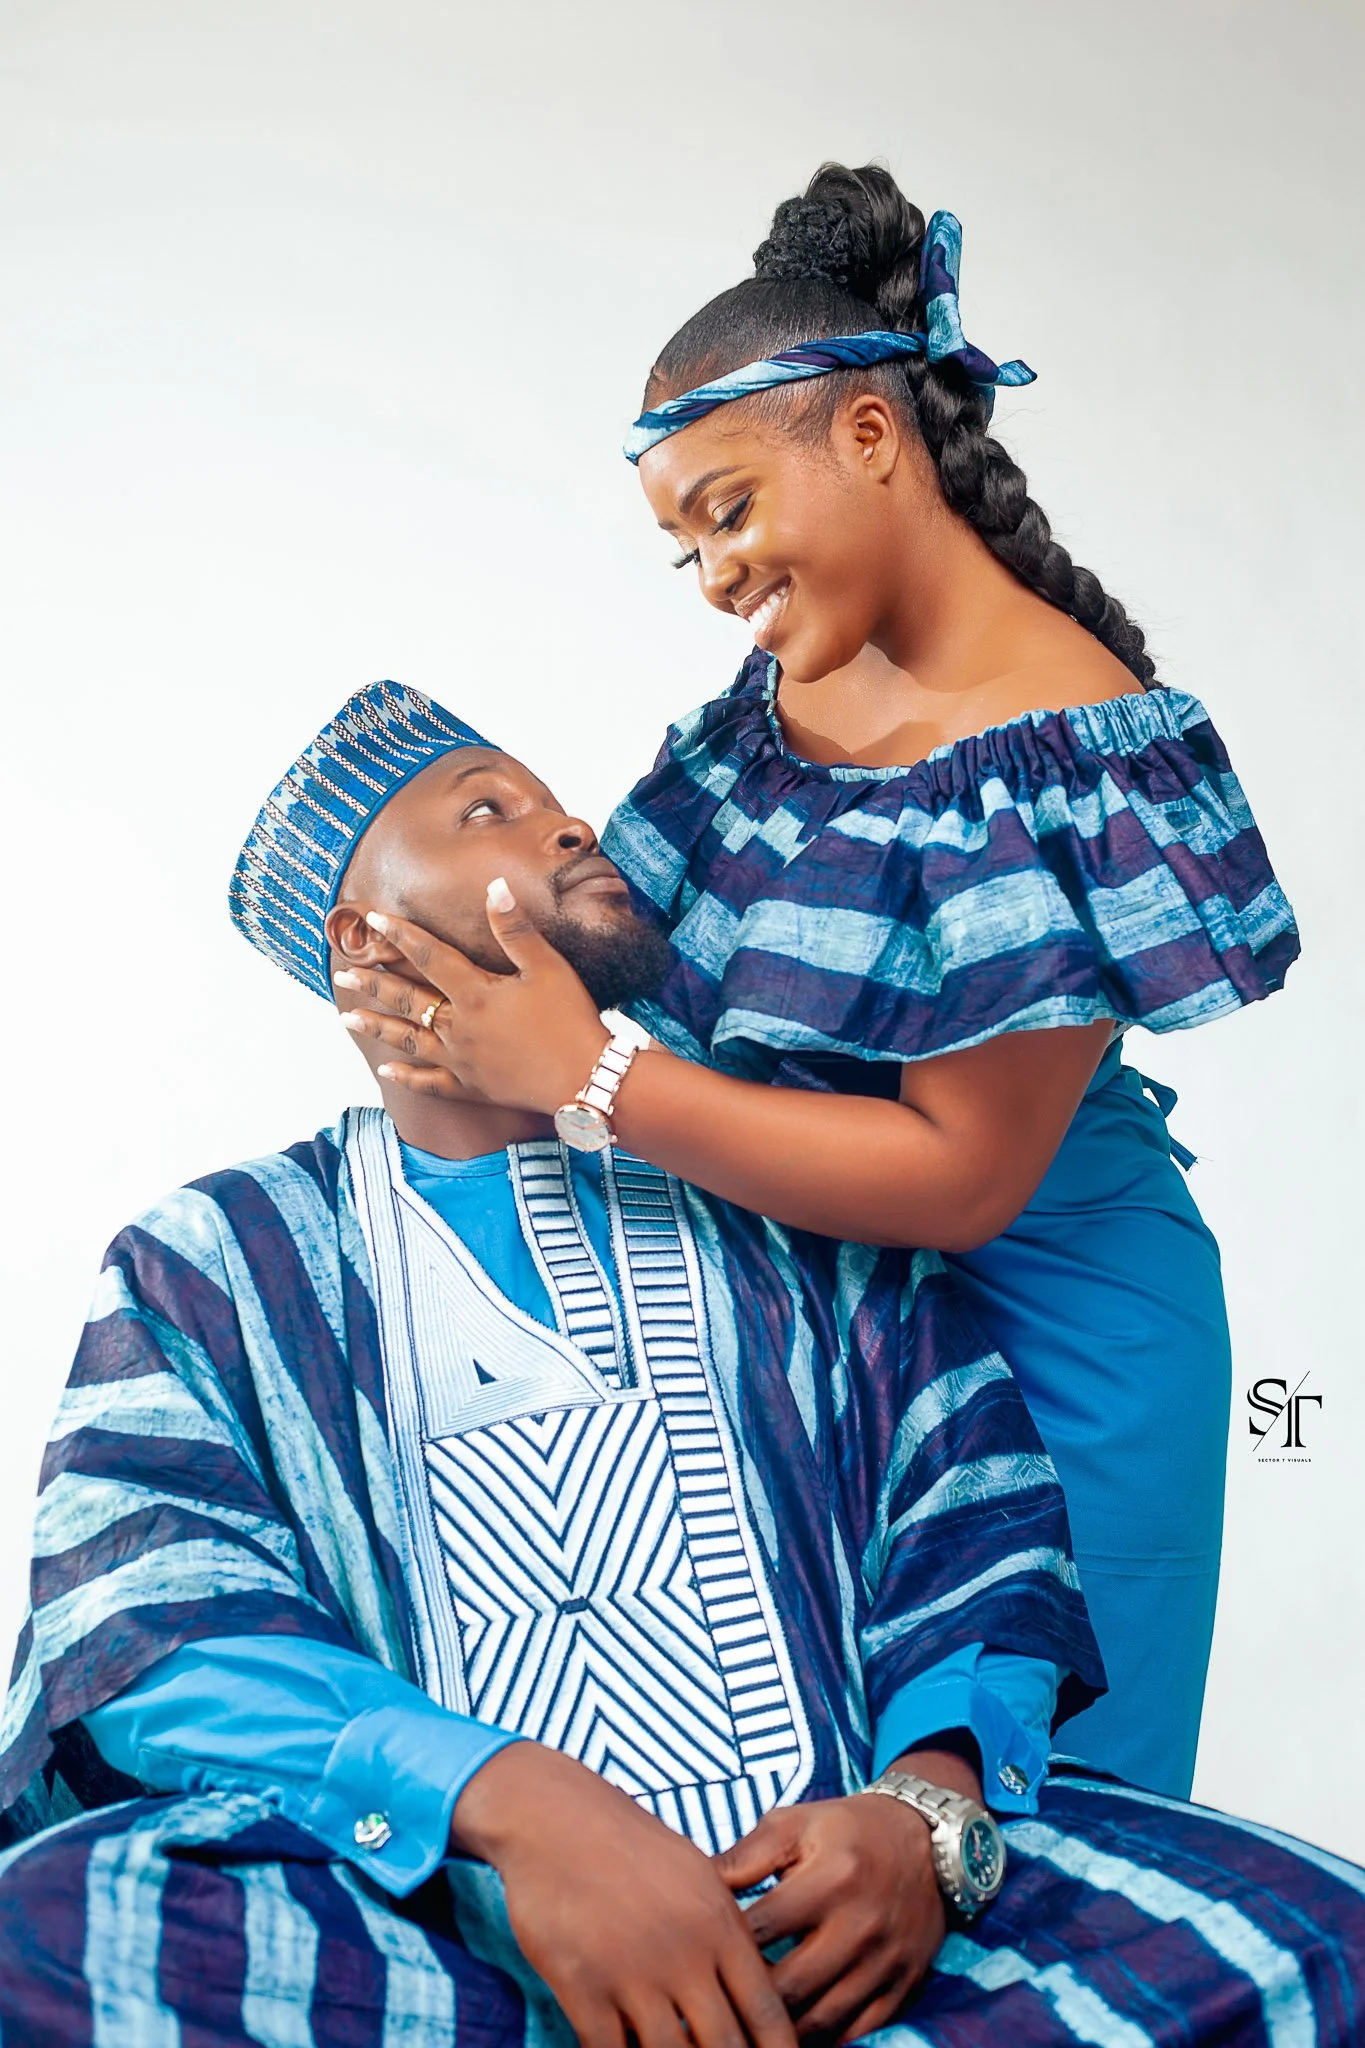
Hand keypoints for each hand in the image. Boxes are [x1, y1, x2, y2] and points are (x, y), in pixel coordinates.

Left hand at [335, 887, 608, 1111]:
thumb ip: (515, 929)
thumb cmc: (571, 1020)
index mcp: (476, 994)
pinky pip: (431, 1082)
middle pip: (408, 1000)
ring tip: (345, 1016)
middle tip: (342, 972)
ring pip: (409, 1040)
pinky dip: (407, 1076)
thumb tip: (494, 887)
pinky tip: (386, 1071)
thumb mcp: (547, 967)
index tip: (373, 918)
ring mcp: (462, 1061)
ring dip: (376, 1026)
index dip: (401, 934)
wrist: (586, 1079)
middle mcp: (460, 1027)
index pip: (429, 956)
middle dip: (373, 983)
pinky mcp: (473, 1087)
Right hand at [452, 1743, 794, 2047]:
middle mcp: (683, 1954)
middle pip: (725, 2046)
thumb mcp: (697, 1874)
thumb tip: (758, 1982)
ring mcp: (632, 1973)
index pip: (767, 2012)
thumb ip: (728, 1930)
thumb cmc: (630, 1844)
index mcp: (719, 1923)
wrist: (554, 1817)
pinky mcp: (582, 1987)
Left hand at [715, 1793, 944, 2042]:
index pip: (763, 1929)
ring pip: (823, 2019)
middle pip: (791, 1986)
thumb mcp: (793, 1823)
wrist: (925, 1839)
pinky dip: (825, 2038)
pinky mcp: (904, 1985)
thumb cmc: (845, 1830)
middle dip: (749, 1999)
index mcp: (829, 1880)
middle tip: (718, 2001)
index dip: (725, 1948)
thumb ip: (744, 1856)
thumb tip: (696, 1886)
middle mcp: (860, 1926)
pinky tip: (794, 2033)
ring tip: (748, 2023)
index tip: (698, 1959)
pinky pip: (859, 2032)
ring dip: (782, 2027)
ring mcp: (885, 1962)